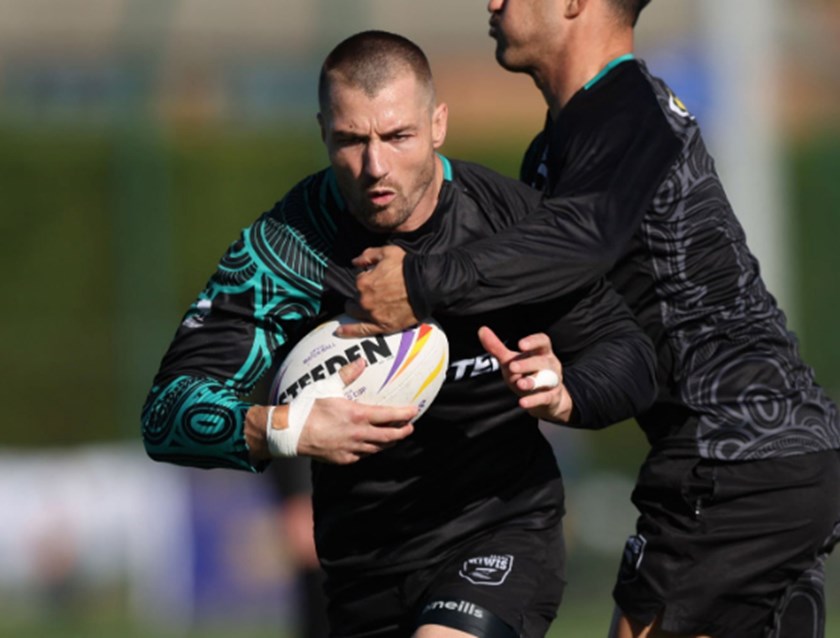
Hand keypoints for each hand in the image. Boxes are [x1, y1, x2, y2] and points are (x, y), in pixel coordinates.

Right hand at [255, 357, 417, 464]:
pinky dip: (370, 450)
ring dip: (388, 442)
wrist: (290, 433)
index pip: (389, 416)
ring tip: (395, 438)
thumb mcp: (327, 386)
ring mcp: (351, 449)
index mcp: (357, 415)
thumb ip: (347, 374)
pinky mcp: (343, 458)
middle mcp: (358, 434)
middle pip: (388, 437)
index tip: (414, 411)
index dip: (404, 414)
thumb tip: (361, 361)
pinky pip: (362, 455)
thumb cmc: (307, 408)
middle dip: (402, 432)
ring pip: (377, 448)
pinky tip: (370, 446)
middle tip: (410, 427)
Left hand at [338, 246, 418, 336]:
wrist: (426, 284)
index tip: (377, 278)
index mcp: (363, 282)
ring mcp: (373, 314)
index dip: (367, 278)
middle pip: (355, 298)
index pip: (358, 281)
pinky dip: (349, 331)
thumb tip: (355, 261)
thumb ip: (367, 255)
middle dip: (361, 294)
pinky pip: (362, 330)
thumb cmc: (408, 267)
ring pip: (356, 312)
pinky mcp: (383, 325)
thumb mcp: (387, 252)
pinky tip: (339, 332)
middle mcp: (365, 300)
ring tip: (361, 307)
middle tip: (374, 291)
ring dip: (356, 309)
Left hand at [477, 326, 573, 422]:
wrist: (547, 398)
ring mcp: (553, 381)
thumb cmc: (526, 373)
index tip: (520, 344)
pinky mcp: (551, 397)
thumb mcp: (511, 360)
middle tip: (512, 367)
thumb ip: (497, 347)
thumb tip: (482, 330)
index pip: (543, 341)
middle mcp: (550, 365)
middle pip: (542, 362)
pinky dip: (533, 400)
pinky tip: (522, 403)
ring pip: (546, 380)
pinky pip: (544, 398)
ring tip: (520, 383)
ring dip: (532, 382)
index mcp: (542, 352)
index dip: (533, 342)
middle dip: (527, 364)